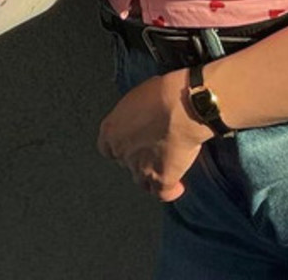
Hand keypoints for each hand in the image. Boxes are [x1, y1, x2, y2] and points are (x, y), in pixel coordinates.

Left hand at [97, 69, 211, 201]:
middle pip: (126, 163)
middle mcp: (122, 151)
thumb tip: (142, 115)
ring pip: (142, 181)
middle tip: (153, 148)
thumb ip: (134, 113)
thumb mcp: (138, 96)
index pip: (106, 148)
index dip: (120, 146)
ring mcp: (140, 169)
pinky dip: (171, 191)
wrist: (180, 107)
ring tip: (165, 165)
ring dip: (152, 175)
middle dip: (138, 157)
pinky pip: (163, 194)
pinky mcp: (161, 180)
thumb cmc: (162, 94)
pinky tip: (177, 186)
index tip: (130, 143)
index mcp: (111, 130)